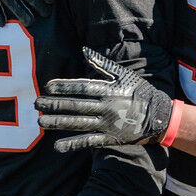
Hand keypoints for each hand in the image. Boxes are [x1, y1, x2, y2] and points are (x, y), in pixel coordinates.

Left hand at [36, 47, 172, 151]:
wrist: (159, 116)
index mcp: (109, 90)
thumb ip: (102, 64)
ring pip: (78, 123)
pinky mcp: (110, 138)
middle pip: (76, 106)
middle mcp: (106, 107)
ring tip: (41, 122)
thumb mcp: (123, 75)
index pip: (82, 87)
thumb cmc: (139, 91)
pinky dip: (73, 144)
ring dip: (58, 123)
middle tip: (36, 104)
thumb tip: (84, 50)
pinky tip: (57, 146)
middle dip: (54, 105)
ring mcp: (107, 124)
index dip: (64, 87)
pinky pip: (88, 141)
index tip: (47, 87)